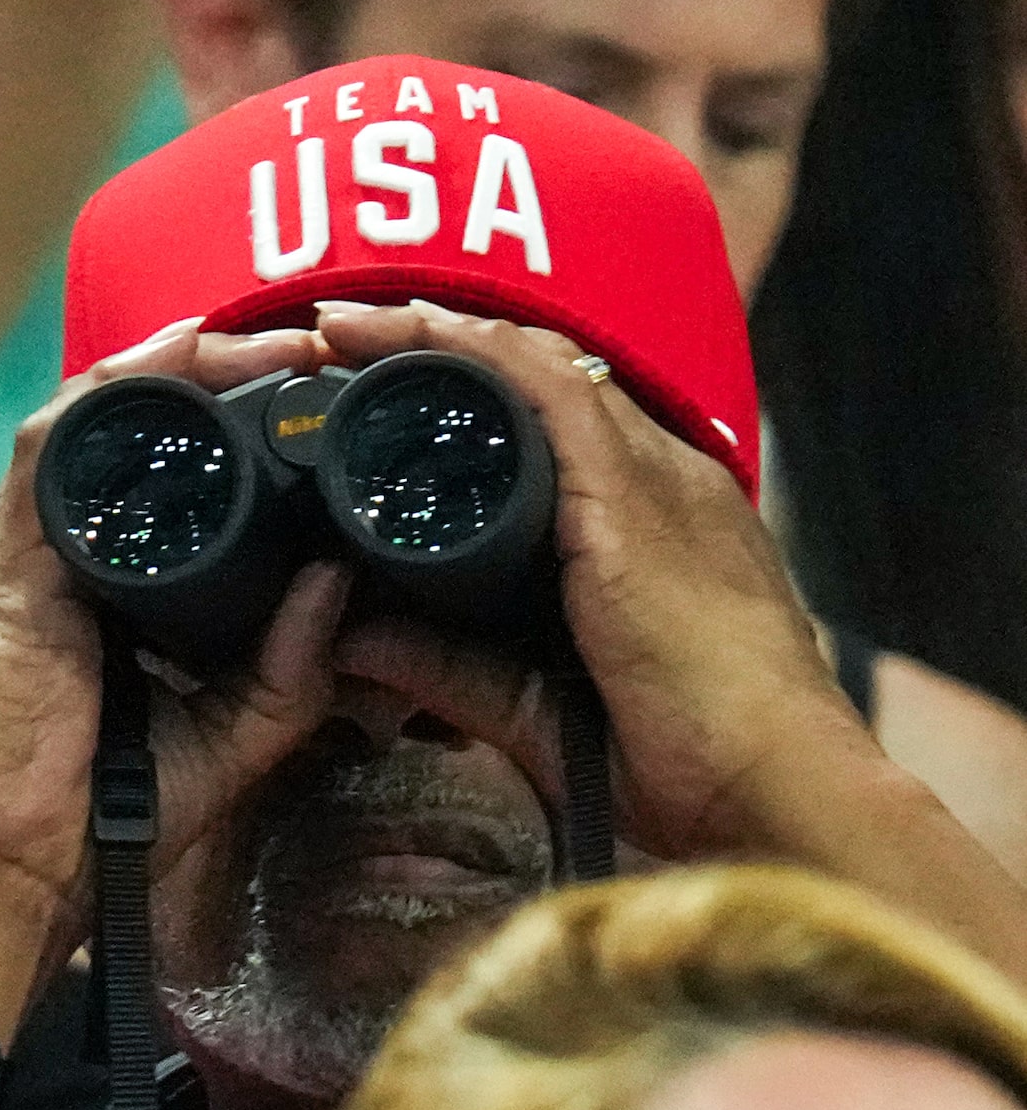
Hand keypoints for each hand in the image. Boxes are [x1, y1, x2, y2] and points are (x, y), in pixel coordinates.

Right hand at [0, 319, 347, 1032]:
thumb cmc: (84, 834)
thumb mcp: (220, 745)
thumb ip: (285, 673)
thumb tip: (344, 577)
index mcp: (92, 592)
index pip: (165, 479)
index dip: (235, 423)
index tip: (320, 401)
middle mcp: (46, 555)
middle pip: (131, 430)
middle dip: (216, 372)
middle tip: (313, 347)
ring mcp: (12, 553)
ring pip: (93, 418)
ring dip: (177, 365)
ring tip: (262, 341)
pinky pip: (52, 450)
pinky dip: (118, 397)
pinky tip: (183, 358)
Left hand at [310, 300, 874, 861]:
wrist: (771, 787)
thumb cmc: (686, 762)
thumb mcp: (539, 708)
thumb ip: (450, 671)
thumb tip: (355, 642)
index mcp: (649, 522)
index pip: (553, 424)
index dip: (468, 392)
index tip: (376, 383)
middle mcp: (659, 479)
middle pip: (537, 380)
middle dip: (437, 347)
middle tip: (338, 336)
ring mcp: (652, 477)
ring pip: (533, 367)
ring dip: (433, 334)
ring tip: (343, 323)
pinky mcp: (631, 493)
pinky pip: (547, 388)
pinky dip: (471, 352)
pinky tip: (409, 330)